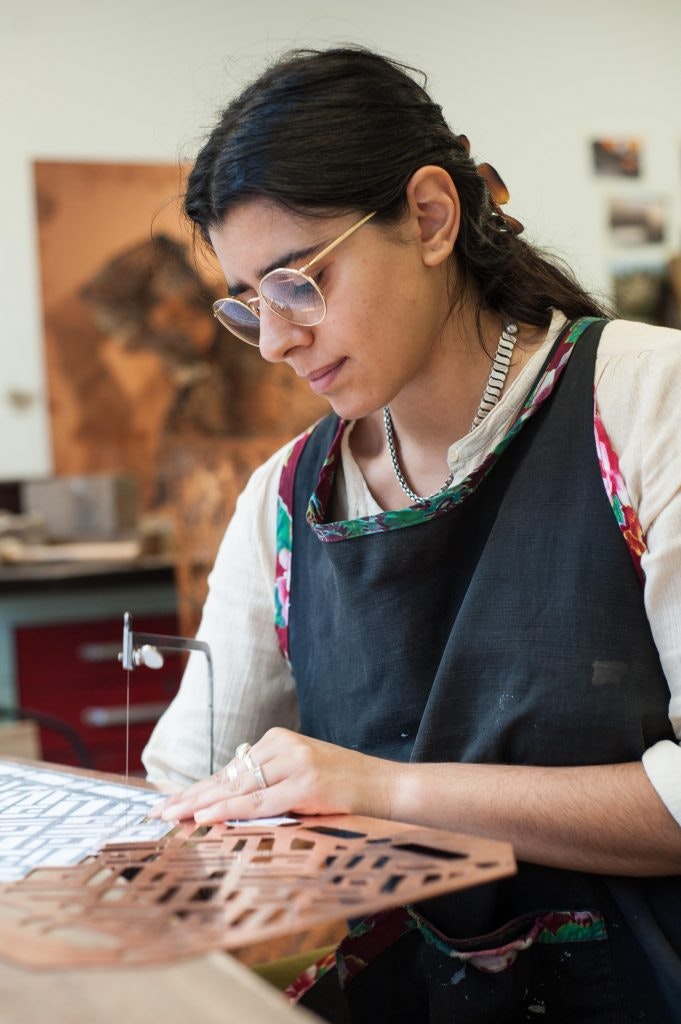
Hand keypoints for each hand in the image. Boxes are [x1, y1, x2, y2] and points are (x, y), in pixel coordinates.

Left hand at [149, 727, 397, 823]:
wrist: (387, 786)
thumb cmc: (347, 787)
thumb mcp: (303, 778)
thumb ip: (271, 783)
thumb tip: (230, 802)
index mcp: (280, 741)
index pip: (231, 769)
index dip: (199, 788)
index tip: (171, 802)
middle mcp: (283, 746)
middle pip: (227, 777)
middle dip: (190, 797)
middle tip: (158, 811)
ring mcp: (294, 764)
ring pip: (238, 789)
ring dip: (201, 806)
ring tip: (171, 816)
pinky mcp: (305, 785)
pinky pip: (259, 802)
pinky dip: (229, 812)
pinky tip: (205, 818)